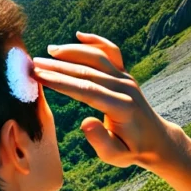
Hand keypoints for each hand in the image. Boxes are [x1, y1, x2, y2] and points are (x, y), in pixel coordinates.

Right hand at [33, 33, 181, 169]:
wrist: (156, 140)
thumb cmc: (132, 150)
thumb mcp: (116, 156)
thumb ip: (101, 141)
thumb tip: (85, 123)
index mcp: (121, 107)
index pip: (86, 90)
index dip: (61, 82)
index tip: (39, 76)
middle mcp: (124, 88)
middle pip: (87, 71)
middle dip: (58, 66)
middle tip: (33, 64)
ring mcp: (126, 78)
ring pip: (97, 57)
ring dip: (72, 51)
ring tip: (48, 51)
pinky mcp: (125, 74)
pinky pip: (111, 51)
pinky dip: (96, 41)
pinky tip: (79, 35)